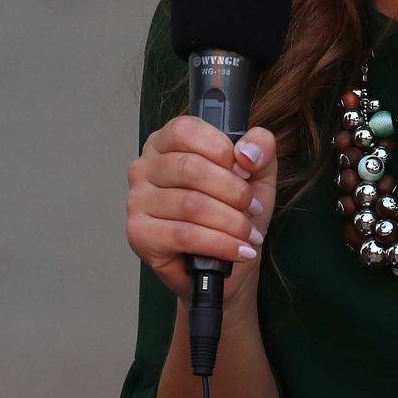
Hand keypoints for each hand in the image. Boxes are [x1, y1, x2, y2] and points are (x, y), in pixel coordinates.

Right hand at [126, 117, 278, 309]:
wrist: (227, 267)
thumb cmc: (233, 213)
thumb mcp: (257, 174)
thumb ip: (260, 148)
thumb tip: (246, 154)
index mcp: (165, 143)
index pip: (186, 130)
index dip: (222, 150)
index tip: (245, 172)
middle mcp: (143, 167)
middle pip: (190, 168)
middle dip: (233, 192)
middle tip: (252, 209)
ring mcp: (137, 201)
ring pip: (190, 204)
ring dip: (231, 222)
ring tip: (249, 234)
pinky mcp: (139, 234)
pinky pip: (184, 235)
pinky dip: (219, 244)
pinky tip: (238, 250)